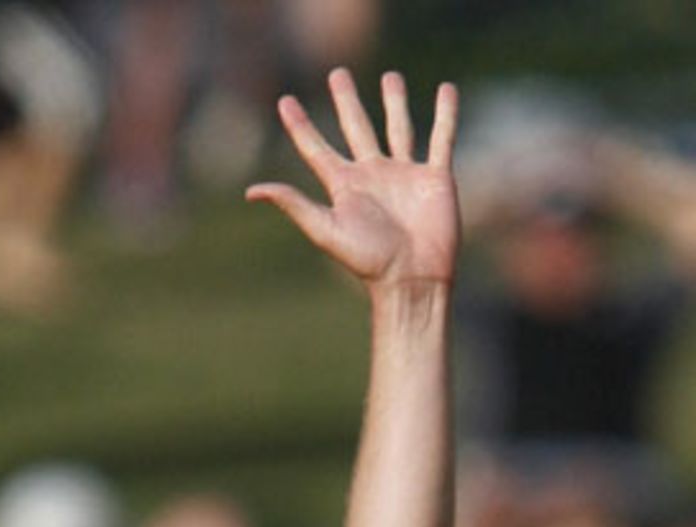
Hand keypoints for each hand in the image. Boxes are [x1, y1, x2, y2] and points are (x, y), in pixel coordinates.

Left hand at [248, 69, 459, 294]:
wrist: (412, 280)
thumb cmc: (368, 261)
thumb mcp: (326, 230)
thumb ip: (294, 205)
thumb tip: (251, 191)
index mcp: (345, 186)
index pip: (316, 149)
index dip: (299, 126)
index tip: (285, 102)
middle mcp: (372, 175)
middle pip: (356, 128)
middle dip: (346, 102)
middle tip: (337, 74)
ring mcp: (404, 174)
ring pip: (397, 128)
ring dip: (394, 102)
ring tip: (390, 77)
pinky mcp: (434, 177)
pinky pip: (441, 138)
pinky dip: (445, 114)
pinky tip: (446, 91)